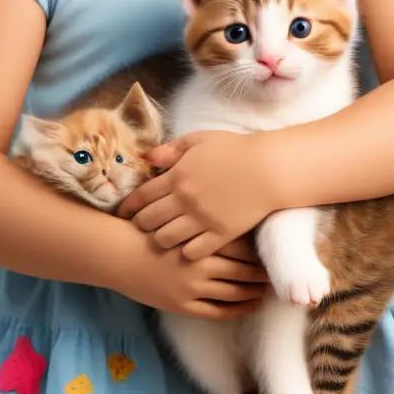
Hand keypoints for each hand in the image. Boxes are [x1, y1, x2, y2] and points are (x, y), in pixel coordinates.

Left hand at [114, 130, 277, 260]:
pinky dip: (185, 252)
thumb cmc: (235, 150)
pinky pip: (192, 252)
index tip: (124, 213)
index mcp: (178, 176)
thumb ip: (172, 149)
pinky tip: (187, 247)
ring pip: (165, 240)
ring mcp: (202, 219)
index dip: (129, 207)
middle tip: (142, 227)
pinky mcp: (220, 234)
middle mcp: (185, 199)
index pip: (142, 196)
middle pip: (148, 220)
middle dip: (141, 225)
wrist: (269, 168)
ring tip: (162, 239)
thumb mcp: (200, 140)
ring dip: (160, 240)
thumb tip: (148, 158)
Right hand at [114, 223, 271, 320]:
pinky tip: (248, 306)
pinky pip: (218, 312)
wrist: (118, 253)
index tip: (274, 252)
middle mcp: (201, 264)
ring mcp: (193, 288)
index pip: (242, 247)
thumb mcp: (175, 212)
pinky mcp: (183, 306)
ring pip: (234, 293)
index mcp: (201, 239)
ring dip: (254, 293)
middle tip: (279, 274)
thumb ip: (202, 212)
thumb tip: (230, 207)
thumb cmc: (148, 228)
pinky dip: (237, 310)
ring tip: (268, 291)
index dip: (261, 252)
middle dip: (263, 274)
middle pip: (244, 271)